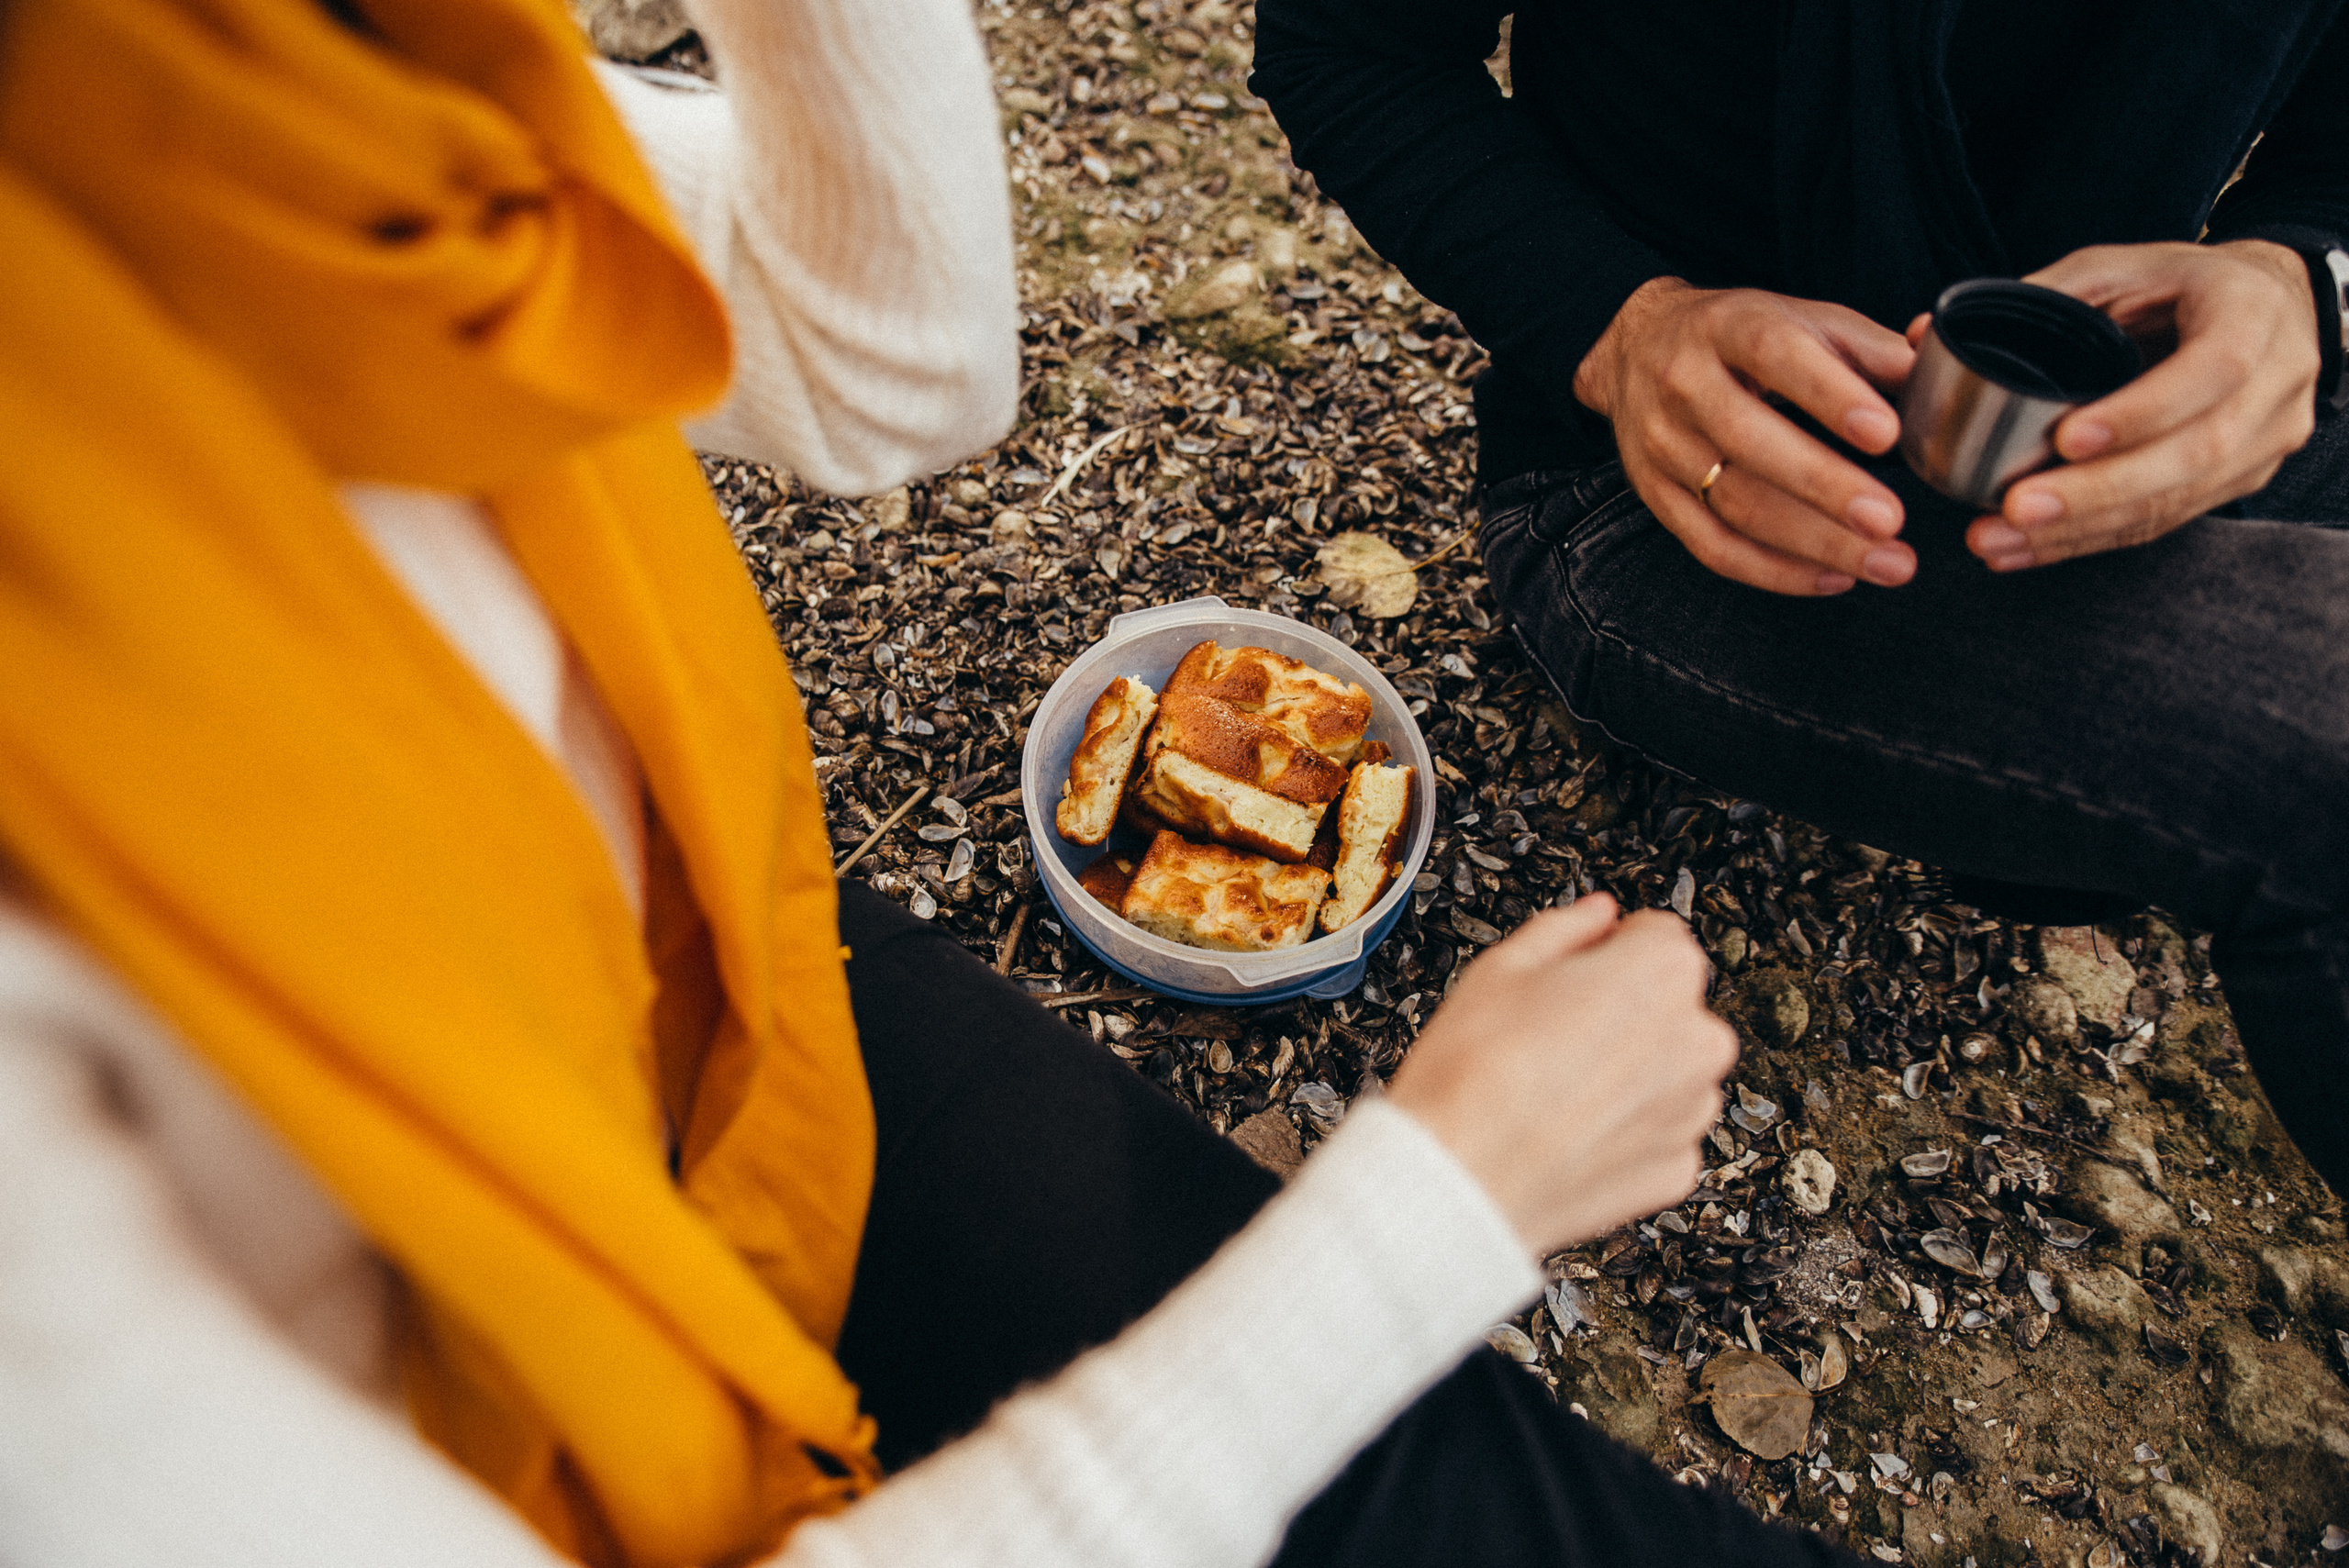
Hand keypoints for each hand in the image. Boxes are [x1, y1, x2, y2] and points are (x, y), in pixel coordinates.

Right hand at [1387, 895, 1737, 1255]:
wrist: (1460, 1178)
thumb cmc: (1474, 1075)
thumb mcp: (1502, 966)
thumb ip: (1566, 928)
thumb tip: (1594, 917)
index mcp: (1661, 973)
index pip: (1657, 935)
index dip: (1609, 949)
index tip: (1579, 969)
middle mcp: (1695, 1040)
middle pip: (1669, 1006)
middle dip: (1625, 1012)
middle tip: (1554, 1032)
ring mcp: (1691, 1110)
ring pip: (1667, 1071)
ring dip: (1630, 1073)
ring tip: (1556, 1086)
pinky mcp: (1676, 1167)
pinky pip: (1657, 1131)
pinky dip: (1624, 1130)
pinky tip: (1569, 1129)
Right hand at [1574, 277, 1919, 595]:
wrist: (1635, 350)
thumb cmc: (1738, 337)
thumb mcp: (1799, 318)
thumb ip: (1870, 350)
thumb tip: (1939, 382)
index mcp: (1726, 326)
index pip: (1774, 353)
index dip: (1829, 394)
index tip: (1885, 432)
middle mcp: (1683, 384)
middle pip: (1749, 442)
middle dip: (1824, 486)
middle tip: (1890, 520)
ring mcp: (1663, 445)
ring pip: (1735, 505)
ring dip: (1816, 542)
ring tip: (1887, 561)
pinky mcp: (1655, 496)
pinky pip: (1714, 547)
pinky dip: (1776, 572)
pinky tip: (1834, 577)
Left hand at [1965, 240, 2320, 570]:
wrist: (2266, 308)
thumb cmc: (2179, 284)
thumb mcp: (2120, 269)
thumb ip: (2040, 296)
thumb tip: (1922, 333)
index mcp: (2249, 315)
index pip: (2211, 372)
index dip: (2141, 412)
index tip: (2067, 439)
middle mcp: (2274, 383)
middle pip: (2194, 454)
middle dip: (2098, 492)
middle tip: (2015, 509)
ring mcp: (2265, 440)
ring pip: (2177, 501)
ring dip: (2081, 529)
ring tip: (1998, 540)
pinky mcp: (2239, 481)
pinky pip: (2163, 522)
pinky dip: (2089, 539)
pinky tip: (2025, 549)